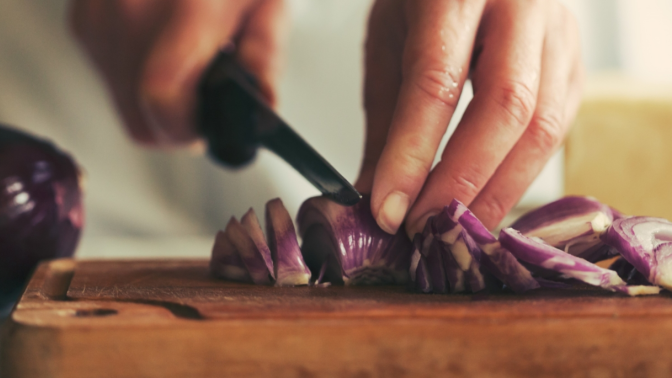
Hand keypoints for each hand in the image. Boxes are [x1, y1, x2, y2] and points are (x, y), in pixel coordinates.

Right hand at [70, 0, 286, 145]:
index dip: (183, 129)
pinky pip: (105, 74)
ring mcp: (99, 13)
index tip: (203, 130)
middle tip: (200, 105)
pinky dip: (132, 78)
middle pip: (136, 115)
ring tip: (184, 66)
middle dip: (174, 124)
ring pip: (120, 100)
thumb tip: (261, 110)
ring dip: (152, 103)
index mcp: (187, 7)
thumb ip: (264, 56)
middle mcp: (130, 9)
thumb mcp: (266, 1)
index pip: (161, 96)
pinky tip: (159, 50)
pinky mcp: (82, 16)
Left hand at [356, 0, 583, 234]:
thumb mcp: (391, 43)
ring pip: (544, 126)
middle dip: (462, 182)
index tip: (389, 209)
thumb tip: (376, 196)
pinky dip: (520, 175)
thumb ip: (388, 120)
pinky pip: (557, 130)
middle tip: (424, 230)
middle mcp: (520, 4)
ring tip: (456, 231)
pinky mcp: (575, 62)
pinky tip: (488, 199)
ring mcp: (559, 32)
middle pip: (507, 107)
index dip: (412, 155)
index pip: (436, 82)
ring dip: (497, 191)